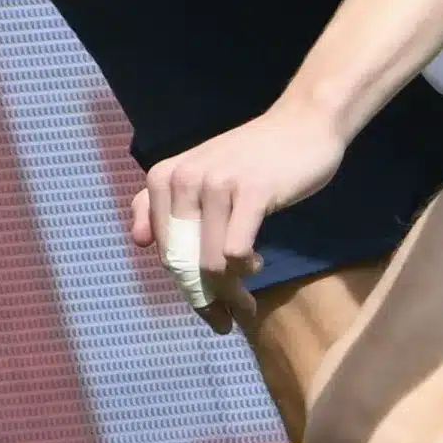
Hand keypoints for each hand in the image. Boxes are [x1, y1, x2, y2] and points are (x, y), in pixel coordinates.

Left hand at [128, 102, 350, 320]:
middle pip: (184, 261)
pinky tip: (257, 263)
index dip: (185, 286)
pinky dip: (245, 269)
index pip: (164, 250)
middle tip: (228, 318)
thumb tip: (138, 242)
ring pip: (210, 262)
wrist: (303, 124)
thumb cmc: (253, 157)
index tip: (208, 307)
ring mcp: (216, 184)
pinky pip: (235, 251)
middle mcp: (184, 179)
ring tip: (246, 300)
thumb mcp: (200, 173)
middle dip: (205, 299)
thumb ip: (162, 203)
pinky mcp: (251, 192)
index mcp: (165, 177)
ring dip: (230, 292)